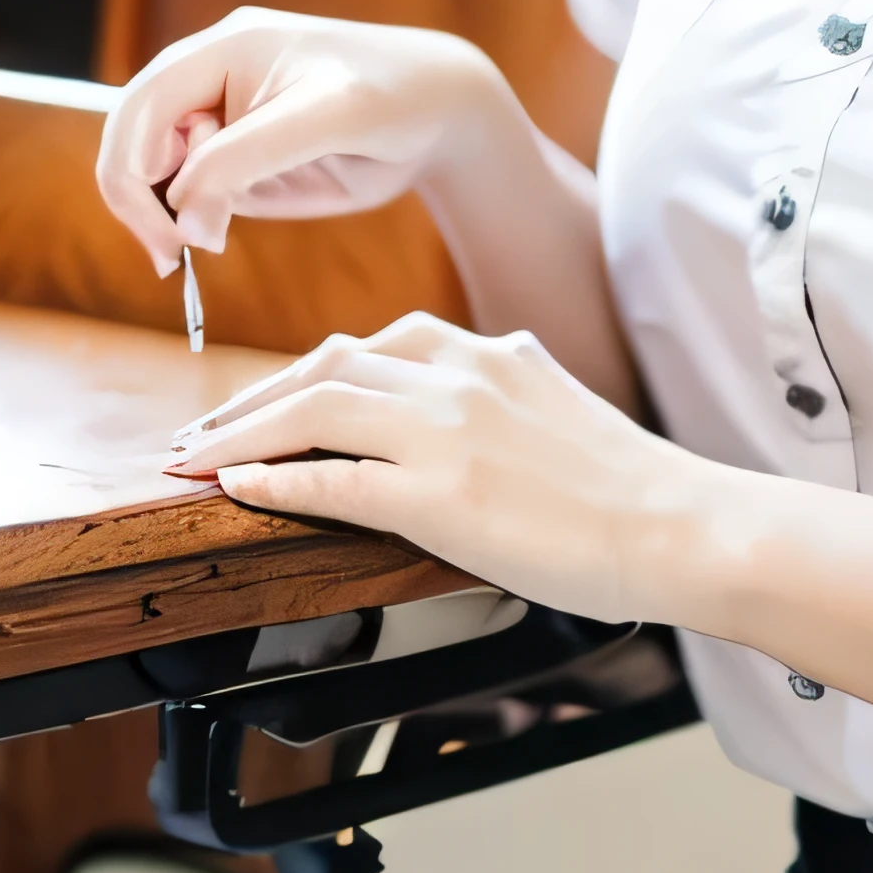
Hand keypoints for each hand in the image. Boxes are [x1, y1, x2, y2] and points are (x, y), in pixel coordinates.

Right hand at [98, 9, 512, 271]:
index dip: (134, 167)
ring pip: (153, 170)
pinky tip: (208, 237)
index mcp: (221, 50)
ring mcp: (220, 120)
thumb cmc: (389, 97)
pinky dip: (186, 220)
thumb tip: (184, 217)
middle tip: (169, 256)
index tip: (171, 226)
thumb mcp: (323, 118)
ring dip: (157, 214)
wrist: (437, 115)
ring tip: (185, 253)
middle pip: (132, 139)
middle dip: (137, 198)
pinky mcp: (237, 158)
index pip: (142, 107)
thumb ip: (245, 159)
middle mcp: (209, 80)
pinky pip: (189, 190)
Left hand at [163, 312, 708, 620]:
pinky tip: (237, 488)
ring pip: (314, 409)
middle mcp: (461, 376)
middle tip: (201, 430)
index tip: (268, 401)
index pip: (375, 346)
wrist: (679, 526)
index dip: (306, 373)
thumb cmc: (632, 485)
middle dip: (252, 399)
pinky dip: (274, 480)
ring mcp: (446, 433)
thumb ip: (514, 380)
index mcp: (491, 354)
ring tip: (193, 458)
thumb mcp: (562, 403)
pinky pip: (333, 479)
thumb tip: (495, 361)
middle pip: (326, 366)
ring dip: (240, 433)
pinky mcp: (439, 497)